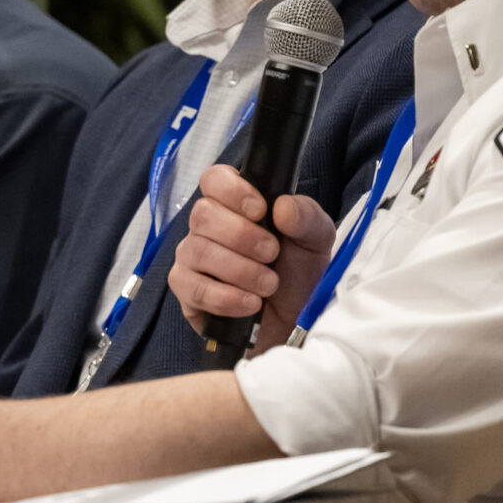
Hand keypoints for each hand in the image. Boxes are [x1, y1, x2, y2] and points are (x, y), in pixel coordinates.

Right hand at [167, 164, 337, 352]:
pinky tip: (250, 303)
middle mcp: (207, 227)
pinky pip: (193, 287)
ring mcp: (192, 258)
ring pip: (198, 250)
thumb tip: (283, 206)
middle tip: (272, 253)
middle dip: (242, 236)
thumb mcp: (316, 241)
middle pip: (203, 214)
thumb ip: (306, 216)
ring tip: (268, 284)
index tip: (260, 210)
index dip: (232, 190)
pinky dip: (226, 297)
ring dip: (240, 269)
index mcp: (235, 204)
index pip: (214, 179)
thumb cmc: (298, 275)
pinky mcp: (187, 291)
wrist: (294, 324)